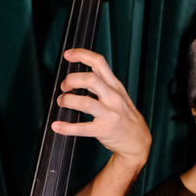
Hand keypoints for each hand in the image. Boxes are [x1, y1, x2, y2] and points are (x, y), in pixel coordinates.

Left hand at [51, 48, 150, 166]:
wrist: (138, 140)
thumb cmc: (125, 116)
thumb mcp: (118, 95)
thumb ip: (102, 84)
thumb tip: (79, 76)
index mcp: (115, 86)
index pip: (99, 62)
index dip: (81, 55)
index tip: (68, 55)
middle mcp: (113, 97)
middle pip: (91, 79)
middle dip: (72, 80)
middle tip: (64, 87)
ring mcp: (109, 114)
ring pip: (85, 102)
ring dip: (67, 100)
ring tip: (62, 102)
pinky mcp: (104, 130)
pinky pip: (82, 128)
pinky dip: (66, 127)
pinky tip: (57, 126)